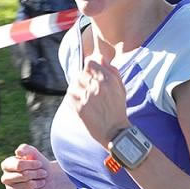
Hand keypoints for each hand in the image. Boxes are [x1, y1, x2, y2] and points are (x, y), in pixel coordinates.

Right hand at [0, 144, 54, 188]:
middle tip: (43, 173)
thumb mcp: (33, 152)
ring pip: (26, 186)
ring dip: (37, 183)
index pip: (18, 165)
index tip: (39, 163)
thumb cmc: (38, 164)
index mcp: (6, 165)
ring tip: (41, 181)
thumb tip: (18, 152)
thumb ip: (25, 148)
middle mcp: (5, 178)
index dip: (31, 165)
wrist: (48, 177)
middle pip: (23, 176)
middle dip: (36, 174)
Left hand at [67, 28, 128, 146]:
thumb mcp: (120, 86)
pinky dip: (72, 98)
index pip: (90, 63)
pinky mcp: (79, 109)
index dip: (89, 67)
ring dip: (77, 89)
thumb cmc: (118, 108)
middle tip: (88, 88)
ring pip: (73, 84)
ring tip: (84, 96)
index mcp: (107, 80)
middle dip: (83, 80)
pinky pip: (69, 96)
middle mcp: (96, 87)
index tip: (90, 73)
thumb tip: (99, 57)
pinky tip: (80, 102)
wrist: (114, 131)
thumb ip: (110, 69)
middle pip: (80, 73)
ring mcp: (86, 98)